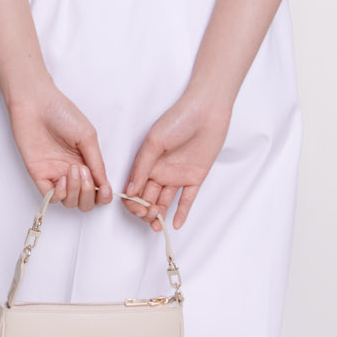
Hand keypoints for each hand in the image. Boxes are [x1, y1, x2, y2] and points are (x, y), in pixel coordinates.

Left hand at [6, 79, 111, 211]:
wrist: (35, 104)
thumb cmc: (62, 113)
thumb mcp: (87, 136)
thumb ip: (96, 162)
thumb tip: (105, 184)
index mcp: (86, 162)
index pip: (98, 190)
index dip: (103, 195)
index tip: (104, 190)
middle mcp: (71, 171)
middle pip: (84, 201)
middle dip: (88, 194)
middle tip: (84, 172)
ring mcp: (55, 174)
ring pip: (69, 202)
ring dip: (75, 191)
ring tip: (73, 170)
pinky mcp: (39, 174)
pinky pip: (51, 197)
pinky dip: (60, 194)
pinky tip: (62, 178)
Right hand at [122, 85, 231, 230]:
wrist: (207, 111)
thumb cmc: (178, 119)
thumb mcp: (154, 142)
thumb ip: (142, 167)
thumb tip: (129, 190)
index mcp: (147, 162)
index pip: (134, 188)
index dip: (132, 201)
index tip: (136, 208)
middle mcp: (160, 171)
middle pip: (147, 198)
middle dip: (144, 211)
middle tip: (146, 215)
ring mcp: (177, 176)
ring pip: (164, 202)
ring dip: (158, 215)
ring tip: (156, 224)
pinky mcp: (195, 178)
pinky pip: (186, 200)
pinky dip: (181, 213)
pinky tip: (175, 224)